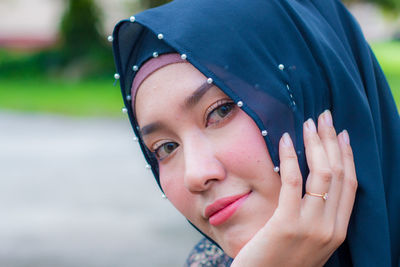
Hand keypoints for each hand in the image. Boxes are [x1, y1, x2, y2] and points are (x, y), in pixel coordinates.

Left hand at [231, 110, 357, 266]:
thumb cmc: (279, 260)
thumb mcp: (307, 240)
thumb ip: (315, 216)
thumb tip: (311, 185)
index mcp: (338, 231)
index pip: (350, 185)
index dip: (347, 156)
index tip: (340, 134)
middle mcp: (331, 228)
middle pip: (338, 173)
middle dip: (332, 141)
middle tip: (325, 117)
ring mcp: (311, 227)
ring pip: (322, 174)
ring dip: (315, 143)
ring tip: (308, 122)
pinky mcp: (286, 224)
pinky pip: (292, 182)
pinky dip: (290, 157)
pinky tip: (284, 140)